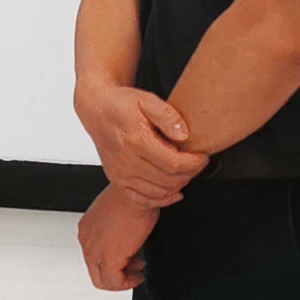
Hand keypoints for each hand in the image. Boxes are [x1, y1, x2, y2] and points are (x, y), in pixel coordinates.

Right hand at [74, 80, 205, 207]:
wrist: (97, 110)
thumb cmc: (122, 104)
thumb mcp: (147, 100)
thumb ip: (167, 116)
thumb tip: (183, 134)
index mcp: (137, 142)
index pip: (174, 163)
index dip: (194, 163)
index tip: (202, 156)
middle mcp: (127, 162)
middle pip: (169, 180)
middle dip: (190, 173)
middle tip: (197, 163)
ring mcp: (121, 174)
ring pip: (159, 192)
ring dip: (178, 185)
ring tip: (185, 171)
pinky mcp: (118, 181)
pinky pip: (143, 200)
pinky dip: (161, 199)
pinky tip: (172, 190)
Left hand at [77, 187, 160, 292]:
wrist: (135, 190)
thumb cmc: (132, 194)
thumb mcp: (119, 213)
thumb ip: (118, 229)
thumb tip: (131, 239)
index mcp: (87, 229)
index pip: (94, 255)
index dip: (113, 260)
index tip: (129, 258)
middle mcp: (86, 241)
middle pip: (95, 270)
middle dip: (117, 272)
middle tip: (135, 268)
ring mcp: (94, 251)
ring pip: (103, 280)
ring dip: (123, 280)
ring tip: (139, 272)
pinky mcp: (108, 258)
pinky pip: (115, 282)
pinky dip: (128, 283)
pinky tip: (140, 275)